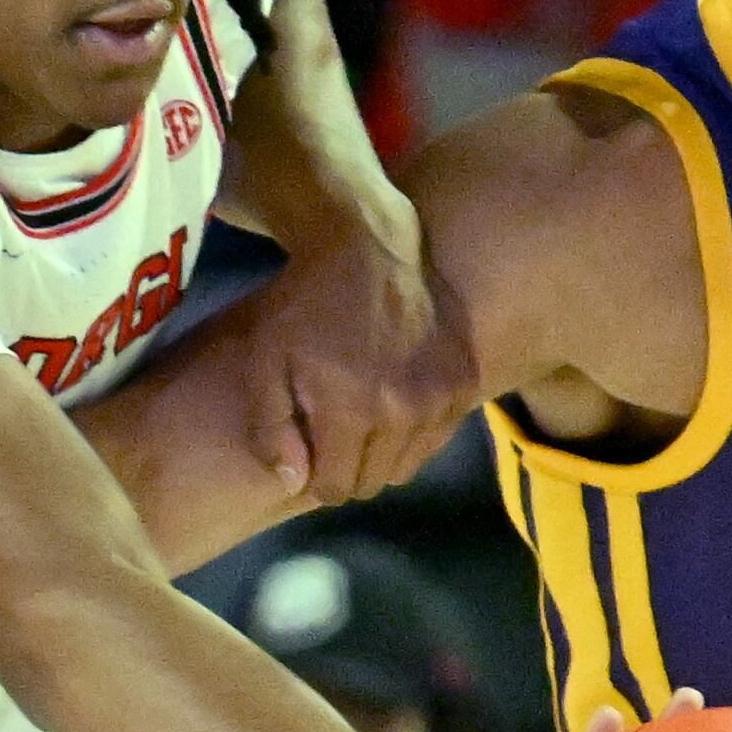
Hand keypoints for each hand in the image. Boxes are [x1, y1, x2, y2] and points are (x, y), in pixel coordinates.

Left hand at [241, 221, 474, 504]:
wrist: (366, 245)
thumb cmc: (304, 305)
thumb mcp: (266, 363)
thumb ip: (272, 431)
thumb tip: (296, 483)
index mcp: (351, 411)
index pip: (336, 487)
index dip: (316, 475)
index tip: (309, 452)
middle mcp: (404, 412)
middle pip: (374, 482)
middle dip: (349, 468)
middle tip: (335, 434)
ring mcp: (441, 396)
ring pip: (409, 465)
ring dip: (383, 452)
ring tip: (365, 416)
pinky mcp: (465, 379)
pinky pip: (438, 435)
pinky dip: (415, 429)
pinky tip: (396, 398)